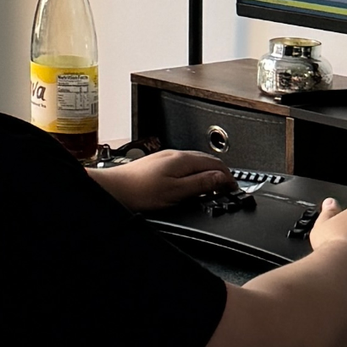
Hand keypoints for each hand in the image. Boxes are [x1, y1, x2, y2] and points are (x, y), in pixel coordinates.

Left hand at [96, 148, 236, 214]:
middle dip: (220, 174)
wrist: (113, 189)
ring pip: (195, 162)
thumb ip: (201, 183)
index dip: (228, 177)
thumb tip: (222, 178)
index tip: (233, 189)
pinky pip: (183, 165)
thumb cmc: (139, 192)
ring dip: (207, 173)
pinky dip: (193, 174)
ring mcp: (166, 158)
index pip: (216, 164)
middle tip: (226, 189)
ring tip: (210, 188)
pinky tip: (189, 184)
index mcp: (183, 160)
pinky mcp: (158, 163)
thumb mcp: (176, 192)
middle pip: (207, 161)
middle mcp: (175, 154)